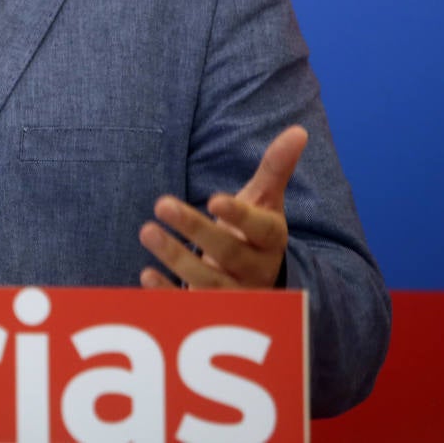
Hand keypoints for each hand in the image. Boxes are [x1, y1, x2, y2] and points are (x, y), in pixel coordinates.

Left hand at [139, 125, 308, 289]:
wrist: (256, 283)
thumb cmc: (253, 234)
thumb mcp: (265, 202)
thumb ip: (275, 169)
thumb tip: (298, 131)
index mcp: (271, 241)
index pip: (261, 229)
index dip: (239, 215)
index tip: (213, 198)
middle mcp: (257, 271)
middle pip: (228, 253)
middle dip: (195, 230)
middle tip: (161, 203)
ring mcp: (235, 295)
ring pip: (208, 281)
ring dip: (176, 257)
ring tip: (146, 231)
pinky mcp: (211, 313)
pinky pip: (189, 306)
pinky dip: (168, 293)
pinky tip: (146, 274)